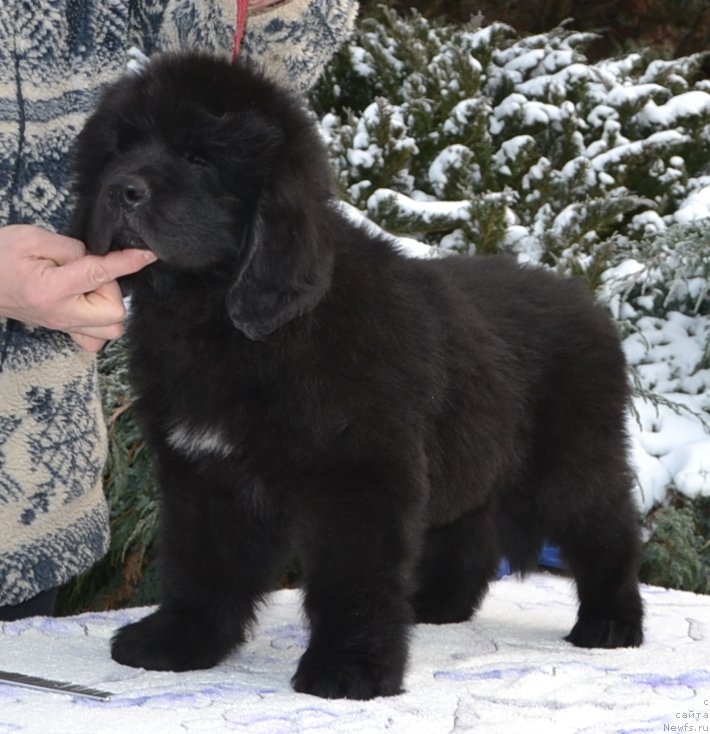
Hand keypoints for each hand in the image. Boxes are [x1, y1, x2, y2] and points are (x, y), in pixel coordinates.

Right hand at [0, 224, 156, 351]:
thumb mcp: (31, 238)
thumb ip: (69, 247)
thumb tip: (95, 256)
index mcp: (51, 288)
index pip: (99, 274)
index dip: (127, 262)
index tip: (147, 254)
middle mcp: (61, 314)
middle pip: (115, 312)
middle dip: (111, 288)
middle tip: (90, 271)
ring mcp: (63, 326)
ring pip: (111, 329)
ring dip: (108, 306)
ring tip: (88, 287)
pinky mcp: (63, 330)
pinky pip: (96, 339)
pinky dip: (101, 323)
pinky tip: (89, 304)